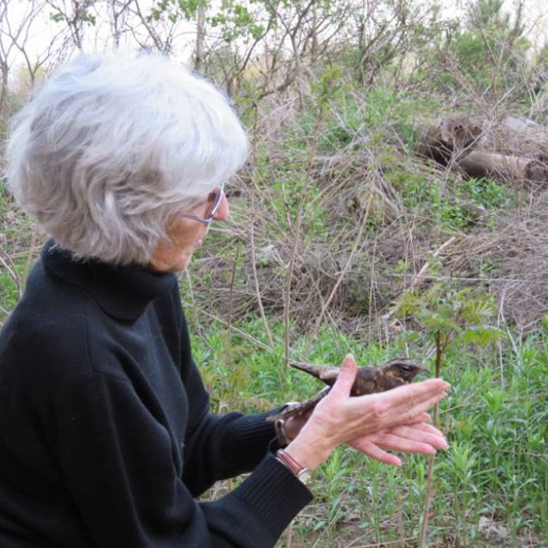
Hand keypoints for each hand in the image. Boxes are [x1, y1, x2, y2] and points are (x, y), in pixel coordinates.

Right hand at [285, 354, 449, 469]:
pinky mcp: (373, 440)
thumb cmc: (327, 413)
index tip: (441, 383)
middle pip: (411, 409)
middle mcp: (382, 419)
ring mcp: (379, 431)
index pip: (407, 395)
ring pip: (407, 430)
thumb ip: (346, 374)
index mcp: (377, 405)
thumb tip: (350, 356)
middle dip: (430, 399)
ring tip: (441, 434)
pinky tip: (410, 459)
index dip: (426, 389)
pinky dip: (404, 450)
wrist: (319, 436)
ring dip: (424, 431)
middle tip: (446, 391)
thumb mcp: (337, 391)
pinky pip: (392, 446)